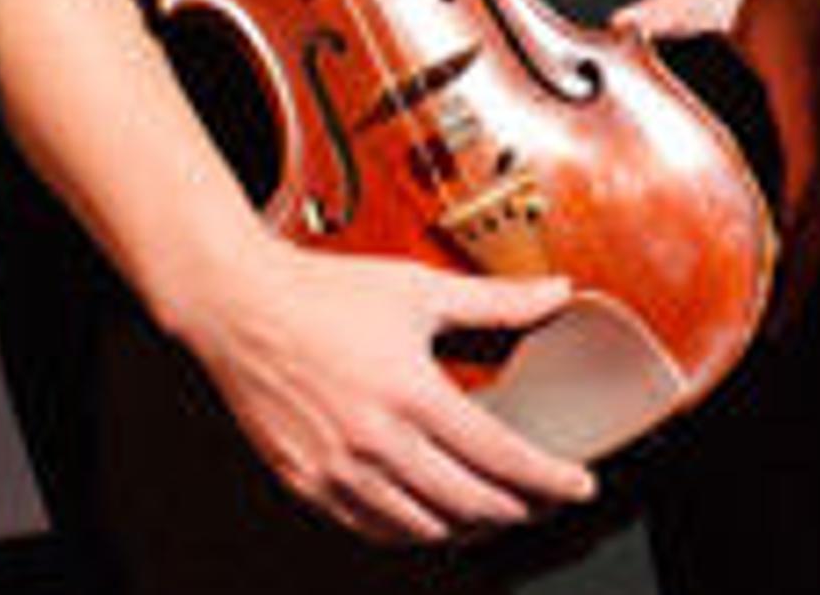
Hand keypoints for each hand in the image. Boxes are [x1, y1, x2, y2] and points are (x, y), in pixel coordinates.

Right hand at [172, 231, 594, 543]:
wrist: (240, 306)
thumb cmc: (327, 291)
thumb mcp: (418, 287)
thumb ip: (495, 300)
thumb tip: (556, 292)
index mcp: (411, 393)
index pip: (500, 456)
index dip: (548, 479)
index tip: (578, 486)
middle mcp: (377, 442)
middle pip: (470, 504)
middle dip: (518, 510)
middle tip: (543, 503)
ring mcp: (339, 471)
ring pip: (424, 528)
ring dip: (469, 528)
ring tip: (493, 512)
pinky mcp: (307, 484)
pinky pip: (373, 530)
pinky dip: (413, 532)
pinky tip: (429, 517)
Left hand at [616, 0, 819, 294]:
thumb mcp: (726, 2)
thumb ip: (671, 14)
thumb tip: (620, 26)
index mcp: (805, 111)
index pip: (805, 196)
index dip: (789, 252)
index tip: (765, 293)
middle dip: (800, 285)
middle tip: (764, 331)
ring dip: (812, 267)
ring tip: (782, 312)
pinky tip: (800, 256)